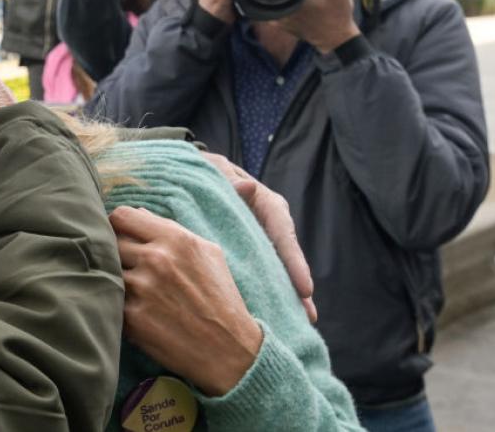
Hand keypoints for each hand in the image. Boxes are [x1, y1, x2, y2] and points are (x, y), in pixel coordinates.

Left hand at [112, 206, 262, 396]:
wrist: (229, 350)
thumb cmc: (220, 299)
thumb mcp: (208, 253)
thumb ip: (172, 229)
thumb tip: (138, 213)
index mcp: (174, 238)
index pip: (122, 216)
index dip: (118, 226)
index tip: (121, 237)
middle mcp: (155, 259)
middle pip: (110, 242)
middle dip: (117, 253)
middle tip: (130, 268)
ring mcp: (141, 288)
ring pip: (108, 271)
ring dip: (117, 280)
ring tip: (137, 292)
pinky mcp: (132, 318)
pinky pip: (111, 300)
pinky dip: (119, 305)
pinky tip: (139, 312)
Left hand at [202, 152, 316, 322]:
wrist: (186, 176)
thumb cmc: (203, 173)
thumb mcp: (213, 171)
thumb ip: (227, 180)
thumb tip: (246, 186)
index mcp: (264, 202)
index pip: (282, 232)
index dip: (293, 261)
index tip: (305, 288)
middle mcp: (268, 223)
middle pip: (285, 257)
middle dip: (296, 286)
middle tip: (307, 316)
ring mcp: (259, 238)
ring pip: (275, 268)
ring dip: (286, 295)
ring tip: (299, 323)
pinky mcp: (247, 251)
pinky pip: (259, 272)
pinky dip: (267, 292)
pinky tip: (276, 316)